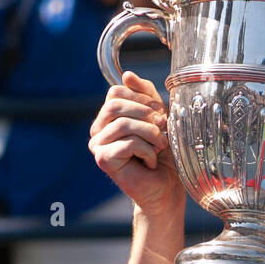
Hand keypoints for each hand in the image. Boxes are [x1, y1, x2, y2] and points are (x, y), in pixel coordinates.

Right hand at [89, 71, 184, 216]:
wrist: (166, 188)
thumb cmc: (164, 155)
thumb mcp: (158, 116)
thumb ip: (146, 95)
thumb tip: (127, 75)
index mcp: (108, 117)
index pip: (116, 92)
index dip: (142, 98)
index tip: (160, 114)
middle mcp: (98, 130)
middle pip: (115, 105)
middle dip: (145, 115)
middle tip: (163, 129)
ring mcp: (98, 145)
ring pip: (123, 124)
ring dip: (150, 135)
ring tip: (160, 148)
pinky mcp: (103, 160)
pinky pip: (127, 143)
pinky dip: (147, 151)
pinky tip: (151, 163)